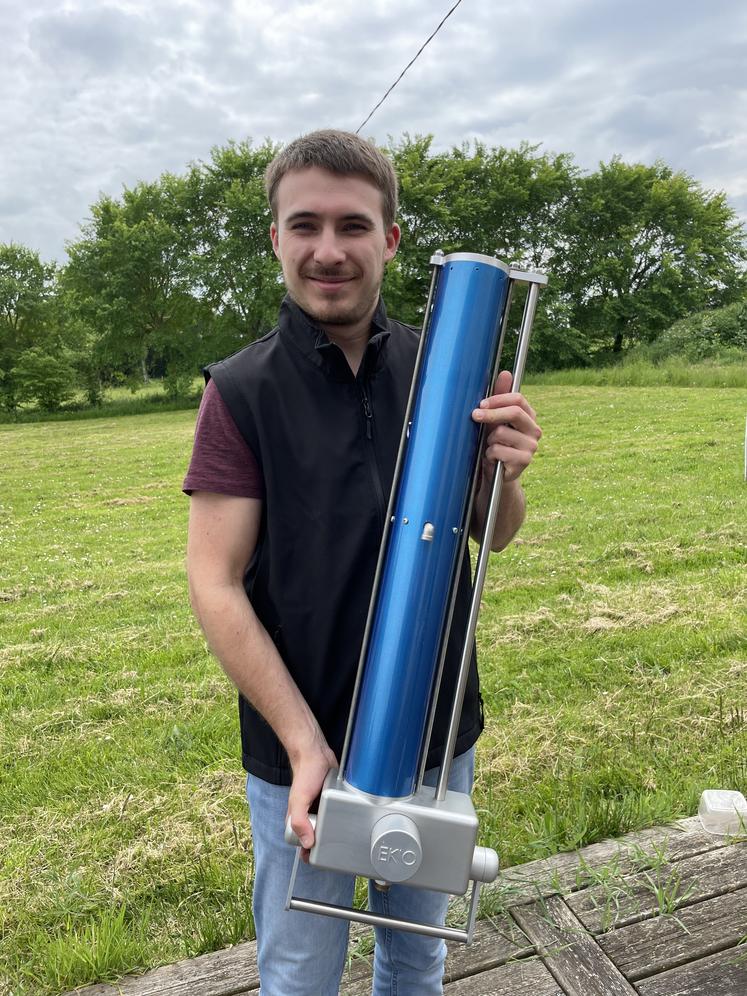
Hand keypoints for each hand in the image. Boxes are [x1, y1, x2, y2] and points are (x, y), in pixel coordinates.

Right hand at [287, 736, 336, 859]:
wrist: (316, 754)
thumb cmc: (304, 774)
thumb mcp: (298, 799)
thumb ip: (299, 821)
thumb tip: (307, 842)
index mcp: (297, 818)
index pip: (301, 843)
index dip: (308, 852)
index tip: (318, 857)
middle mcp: (309, 815)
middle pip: (317, 837)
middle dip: (324, 843)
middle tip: (335, 848)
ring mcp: (321, 809)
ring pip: (328, 827)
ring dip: (335, 832)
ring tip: (344, 837)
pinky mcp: (332, 801)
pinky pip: (337, 814)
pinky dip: (341, 818)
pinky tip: (348, 820)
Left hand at [472, 370, 540, 482]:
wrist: (497, 474)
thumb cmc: (495, 443)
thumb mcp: (495, 419)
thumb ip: (500, 397)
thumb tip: (506, 373)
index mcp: (529, 417)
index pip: (518, 399)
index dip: (498, 399)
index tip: (481, 403)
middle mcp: (535, 430)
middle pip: (514, 413)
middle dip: (491, 414)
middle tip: (475, 416)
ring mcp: (531, 447)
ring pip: (501, 433)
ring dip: (489, 440)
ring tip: (490, 447)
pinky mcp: (524, 461)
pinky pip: (499, 450)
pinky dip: (490, 454)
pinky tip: (493, 459)